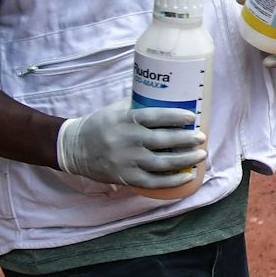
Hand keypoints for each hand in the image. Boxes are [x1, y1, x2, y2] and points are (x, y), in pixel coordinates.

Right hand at [55, 102, 206, 188]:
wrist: (74, 148)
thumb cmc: (101, 124)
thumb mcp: (117, 110)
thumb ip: (139, 104)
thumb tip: (168, 94)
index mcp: (126, 120)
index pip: (155, 116)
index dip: (176, 117)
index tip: (192, 117)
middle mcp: (127, 140)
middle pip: (163, 140)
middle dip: (187, 139)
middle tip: (201, 137)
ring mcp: (127, 161)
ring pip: (162, 162)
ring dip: (185, 159)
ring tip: (201, 154)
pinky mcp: (126, 177)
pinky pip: (153, 182)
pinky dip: (172, 180)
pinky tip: (187, 176)